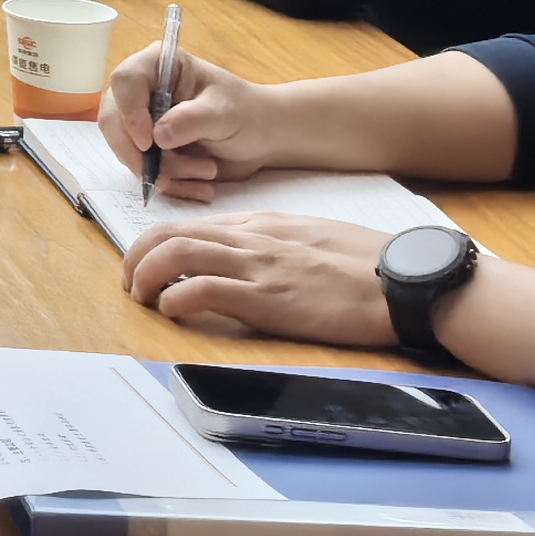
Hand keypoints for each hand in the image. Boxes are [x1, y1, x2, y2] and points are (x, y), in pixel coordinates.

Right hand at [95, 43, 276, 200]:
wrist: (260, 138)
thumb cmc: (246, 113)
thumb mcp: (224, 113)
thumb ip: (192, 120)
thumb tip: (157, 135)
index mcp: (158, 66)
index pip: (125, 82)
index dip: (129, 112)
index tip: (148, 142)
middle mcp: (142, 91)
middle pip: (113, 120)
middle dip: (139, 154)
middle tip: (168, 175)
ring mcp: (141, 121)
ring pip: (126, 150)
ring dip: (163, 171)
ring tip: (206, 172)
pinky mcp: (147, 149)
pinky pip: (142, 171)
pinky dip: (169, 184)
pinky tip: (200, 187)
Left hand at [122, 212, 403, 345]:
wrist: (404, 282)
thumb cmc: (367, 265)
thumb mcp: (313, 238)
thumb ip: (275, 241)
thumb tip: (244, 253)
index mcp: (264, 224)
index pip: (193, 223)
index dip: (159, 241)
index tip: (146, 261)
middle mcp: (253, 239)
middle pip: (172, 233)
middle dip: (138, 255)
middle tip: (130, 281)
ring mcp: (258, 266)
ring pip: (177, 254)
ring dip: (146, 276)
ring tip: (141, 298)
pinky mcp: (267, 298)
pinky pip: (203, 289)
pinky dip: (176, 298)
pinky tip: (172, 311)